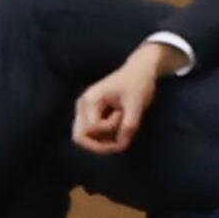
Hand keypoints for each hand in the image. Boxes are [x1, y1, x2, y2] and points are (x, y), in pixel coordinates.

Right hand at [67, 42, 178, 159]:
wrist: (139, 71)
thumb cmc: (137, 83)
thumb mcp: (136, 104)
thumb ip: (128, 125)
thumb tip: (121, 145)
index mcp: (90, 100)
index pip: (92, 127)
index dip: (110, 128)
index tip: (124, 115)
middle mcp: (83, 106)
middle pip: (79, 137)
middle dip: (99, 145)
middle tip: (120, 142)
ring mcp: (85, 111)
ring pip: (84, 137)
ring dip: (102, 142)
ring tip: (121, 133)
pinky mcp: (91, 114)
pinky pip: (91, 134)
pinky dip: (104, 138)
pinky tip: (119, 131)